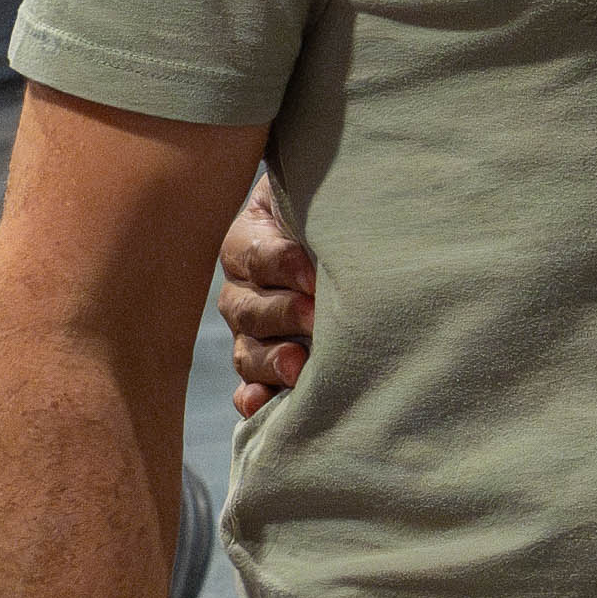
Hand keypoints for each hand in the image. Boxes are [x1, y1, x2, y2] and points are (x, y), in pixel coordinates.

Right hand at [214, 176, 316, 418]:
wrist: (352, 233)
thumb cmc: (338, 207)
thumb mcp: (322, 193)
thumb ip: (318, 195)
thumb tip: (338, 197)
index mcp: (250, 241)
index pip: (255, 255)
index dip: (282, 265)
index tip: (314, 275)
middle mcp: (244, 290)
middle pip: (246, 308)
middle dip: (281, 314)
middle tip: (314, 318)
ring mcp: (252, 332)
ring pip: (246, 351)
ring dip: (268, 361)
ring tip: (296, 367)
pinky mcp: (265, 366)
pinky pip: (250, 386)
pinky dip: (253, 397)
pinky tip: (261, 404)